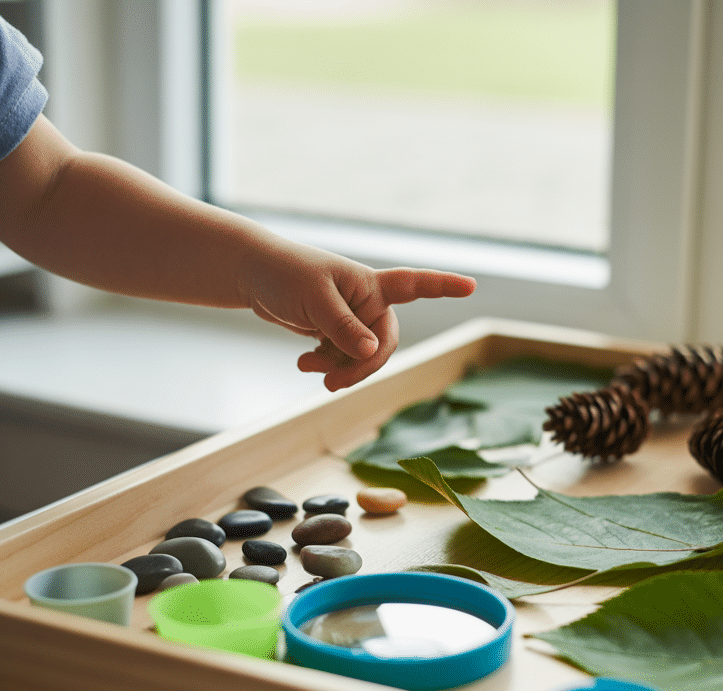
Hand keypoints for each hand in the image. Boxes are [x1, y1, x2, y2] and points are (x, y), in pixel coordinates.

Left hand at [239, 242, 475, 389]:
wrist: (252, 274)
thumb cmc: (284, 274)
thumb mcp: (314, 300)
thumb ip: (344, 328)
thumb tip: (372, 352)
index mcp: (371, 284)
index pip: (416, 284)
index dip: (444, 286)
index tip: (471, 286)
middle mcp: (368, 301)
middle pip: (384, 344)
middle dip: (360, 366)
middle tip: (331, 384)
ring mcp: (352, 317)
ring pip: (361, 357)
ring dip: (337, 367)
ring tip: (307, 365)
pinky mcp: (335, 329)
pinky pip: (342, 358)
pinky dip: (325, 364)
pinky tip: (303, 362)